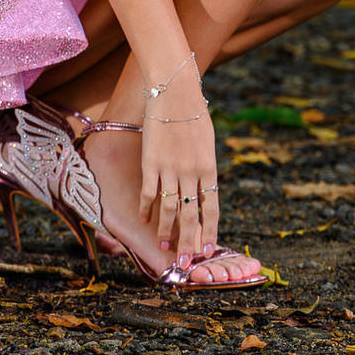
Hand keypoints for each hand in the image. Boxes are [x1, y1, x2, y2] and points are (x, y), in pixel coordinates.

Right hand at [137, 75, 219, 261]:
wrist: (176, 91)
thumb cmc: (195, 113)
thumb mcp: (207, 143)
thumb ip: (205, 168)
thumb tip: (204, 189)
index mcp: (209, 168)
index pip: (211, 208)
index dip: (208, 231)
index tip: (206, 250)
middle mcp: (191, 173)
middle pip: (191, 215)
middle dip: (188, 242)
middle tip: (185, 263)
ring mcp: (170, 168)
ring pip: (169, 209)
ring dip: (166, 231)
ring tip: (165, 247)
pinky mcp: (151, 161)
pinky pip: (148, 191)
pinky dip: (145, 207)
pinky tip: (143, 218)